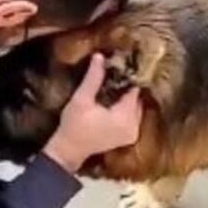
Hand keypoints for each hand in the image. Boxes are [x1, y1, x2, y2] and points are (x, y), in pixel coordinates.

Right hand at [44, 54, 142, 173]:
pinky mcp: (129, 136)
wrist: (69, 150)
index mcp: (125, 118)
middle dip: (128, 87)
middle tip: (117, 73)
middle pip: (137, 99)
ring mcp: (133, 133)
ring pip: (136, 107)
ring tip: (115, 84)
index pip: (134, 91)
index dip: (129, 77)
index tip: (122, 65)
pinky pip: (133, 116)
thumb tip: (100, 56)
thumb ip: (93, 78)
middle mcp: (134, 126)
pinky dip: (126, 108)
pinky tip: (114, 99)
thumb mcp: (81, 99)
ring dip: (127, 97)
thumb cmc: (73, 125)